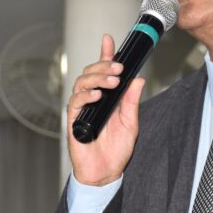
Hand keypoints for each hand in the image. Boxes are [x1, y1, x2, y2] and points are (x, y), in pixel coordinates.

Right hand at [66, 34, 144, 185]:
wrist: (105, 173)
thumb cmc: (116, 150)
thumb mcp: (131, 123)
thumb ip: (132, 101)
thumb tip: (138, 79)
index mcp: (106, 97)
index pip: (103, 71)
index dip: (105, 54)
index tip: (109, 39)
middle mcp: (92, 100)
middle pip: (91, 72)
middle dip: (104, 65)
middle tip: (118, 68)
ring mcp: (82, 109)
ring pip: (82, 82)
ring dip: (97, 77)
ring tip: (112, 81)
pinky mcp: (74, 120)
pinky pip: (75, 102)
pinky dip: (86, 95)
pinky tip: (98, 96)